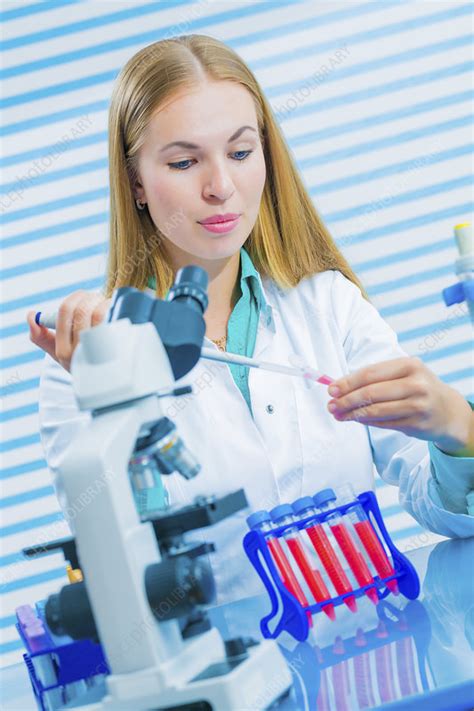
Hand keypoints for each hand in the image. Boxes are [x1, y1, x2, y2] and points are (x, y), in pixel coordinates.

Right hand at [27, 291, 111, 372]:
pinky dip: (115, 312)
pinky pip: (116, 322)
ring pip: (99, 314)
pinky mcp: (118, 349)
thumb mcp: (57, 353)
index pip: (65, 311)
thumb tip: (31, 315)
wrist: (105, 380)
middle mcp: (79, 352)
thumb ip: (40, 336)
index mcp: (62, 350)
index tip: (82, 296)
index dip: (75, 297)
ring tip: (105, 303)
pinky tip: (116, 313)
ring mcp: (99, 351)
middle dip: (90, 297)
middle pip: (82, 310)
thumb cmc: (79, 361)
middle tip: (95, 297)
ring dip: (103, 302)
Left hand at [326, 356, 473, 453]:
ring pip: (376, 410)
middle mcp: (416, 384)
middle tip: (331, 406)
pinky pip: (384, 423)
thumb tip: (339, 387)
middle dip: (347, 400)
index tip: (331, 389)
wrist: (448, 410)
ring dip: (353, 414)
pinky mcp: (417, 424)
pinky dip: (366, 422)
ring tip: (338, 415)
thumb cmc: (417, 388)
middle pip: (371, 392)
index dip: (348, 382)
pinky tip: (355, 419)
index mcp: (409, 365)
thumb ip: (375, 378)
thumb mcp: (403, 374)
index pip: (371, 373)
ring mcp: (418, 405)